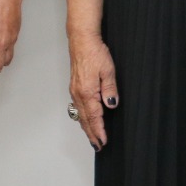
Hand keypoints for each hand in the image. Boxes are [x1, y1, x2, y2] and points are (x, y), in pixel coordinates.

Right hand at [67, 35, 118, 150]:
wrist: (81, 40)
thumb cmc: (94, 52)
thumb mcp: (108, 70)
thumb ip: (110, 89)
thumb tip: (111, 104)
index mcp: (87, 92)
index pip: (94, 117)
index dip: (99, 131)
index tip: (103, 142)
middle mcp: (78, 93)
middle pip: (84, 119)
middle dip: (91, 134)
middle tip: (97, 146)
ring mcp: (74, 90)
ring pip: (79, 114)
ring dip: (86, 127)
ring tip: (92, 137)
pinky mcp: (74, 86)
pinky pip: (77, 106)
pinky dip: (82, 116)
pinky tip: (85, 118)